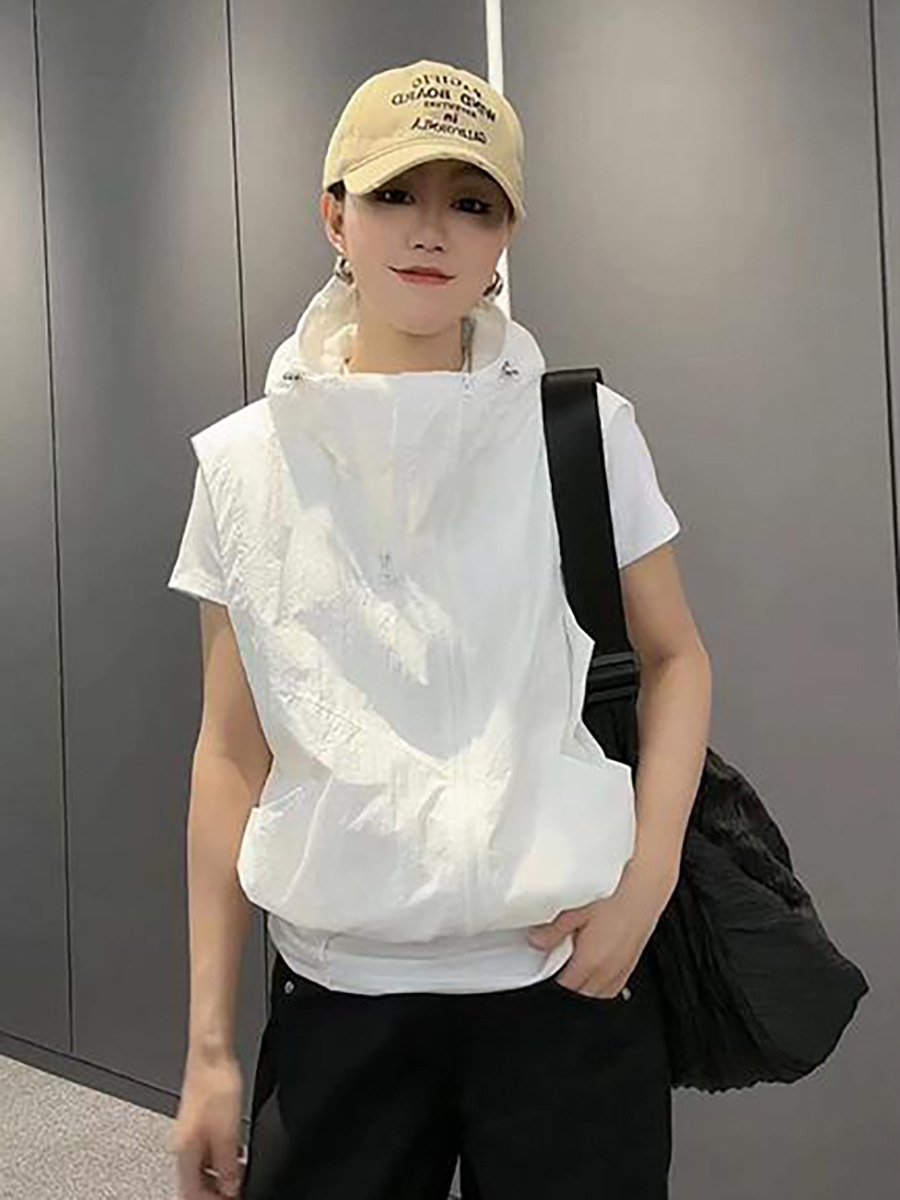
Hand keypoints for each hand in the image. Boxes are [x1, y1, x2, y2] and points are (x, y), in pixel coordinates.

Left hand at [526, 858, 675, 998]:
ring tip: (574, 970)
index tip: (544, 971)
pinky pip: (614, 987)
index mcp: (590, 961)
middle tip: (556, 969)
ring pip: (599, 994)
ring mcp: (622, 968)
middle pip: (581, 995)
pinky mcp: (632, 962)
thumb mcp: (575, 909)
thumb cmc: (613, 893)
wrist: (644, 885)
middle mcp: (607, 971)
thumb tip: (537, 942)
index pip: (564, 987)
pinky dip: (601, 985)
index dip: (550, 982)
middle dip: (567, 988)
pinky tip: (595, 971)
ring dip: (585, 989)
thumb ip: (553, 930)